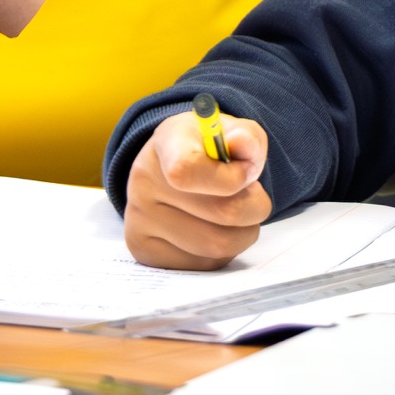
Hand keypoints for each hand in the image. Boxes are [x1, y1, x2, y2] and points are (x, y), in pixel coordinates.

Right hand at [124, 108, 271, 269]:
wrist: (170, 165)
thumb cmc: (206, 149)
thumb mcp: (229, 130)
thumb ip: (246, 137)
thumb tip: (244, 145)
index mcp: (166, 143)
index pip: (187, 170)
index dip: (229, 178)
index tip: (246, 173)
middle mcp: (144, 181)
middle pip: (221, 213)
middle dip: (254, 207)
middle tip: (255, 196)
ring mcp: (139, 219)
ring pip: (217, 246)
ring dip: (243, 233)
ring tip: (237, 213)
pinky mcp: (144, 250)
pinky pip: (204, 265)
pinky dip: (224, 252)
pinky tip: (216, 229)